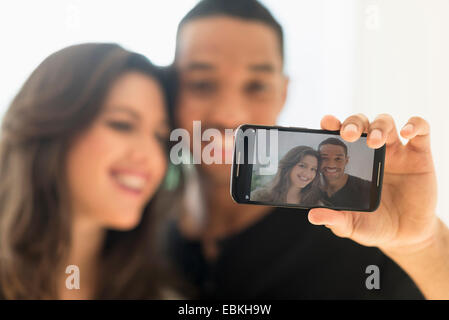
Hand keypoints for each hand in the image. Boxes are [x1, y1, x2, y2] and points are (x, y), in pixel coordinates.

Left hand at [309, 113, 438, 253]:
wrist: (405, 236)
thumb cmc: (374, 225)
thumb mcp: (352, 225)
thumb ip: (334, 219)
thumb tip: (313, 216)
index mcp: (352, 162)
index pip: (339, 136)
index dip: (332, 125)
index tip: (326, 122)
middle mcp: (371, 151)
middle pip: (361, 123)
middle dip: (353, 123)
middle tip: (348, 134)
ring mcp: (396, 151)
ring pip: (386, 122)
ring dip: (379, 126)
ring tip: (374, 142)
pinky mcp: (419, 155)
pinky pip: (421, 130)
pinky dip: (415, 125)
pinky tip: (407, 132)